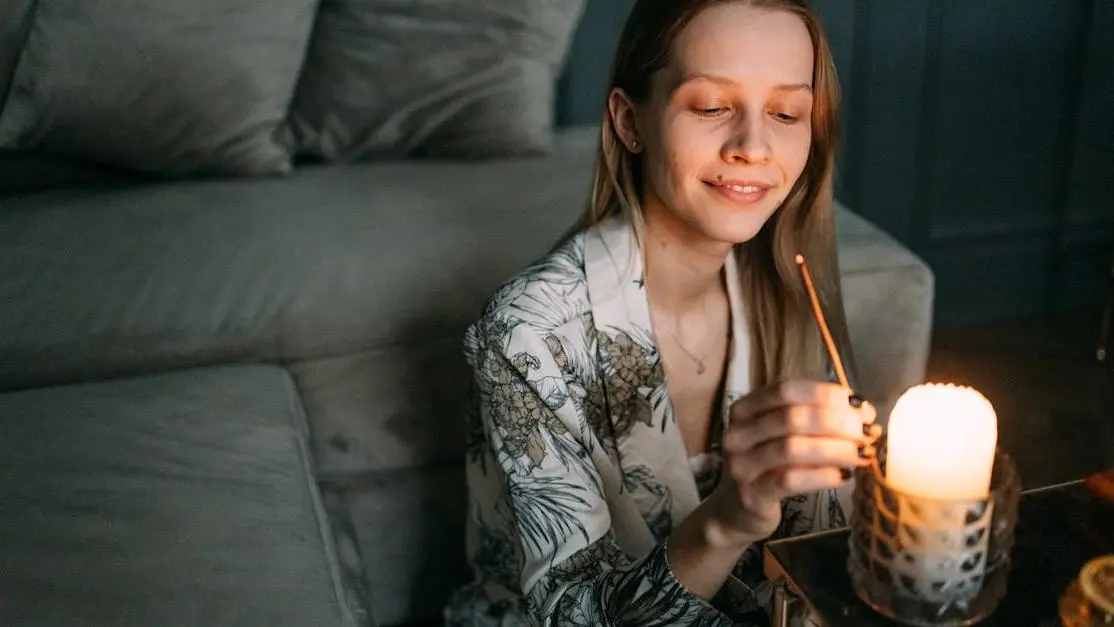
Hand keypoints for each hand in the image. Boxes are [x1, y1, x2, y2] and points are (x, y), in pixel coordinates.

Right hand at [709, 381, 876, 541]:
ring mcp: (740, 465)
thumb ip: (814, 419)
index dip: (826, 394)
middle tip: (868, 433)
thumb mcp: (784, 436)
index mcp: (745, 409)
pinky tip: (845, 476)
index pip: (787, 390)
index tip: (860, 406)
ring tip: (862, 454)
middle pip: (792, 417)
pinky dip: (823, 476)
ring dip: (834, 449)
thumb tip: (863, 412)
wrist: (736, 511)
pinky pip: (791, 480)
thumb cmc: (768, 467)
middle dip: (837, 423)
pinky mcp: (751, 495)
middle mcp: (737, 433)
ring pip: (792, 448)